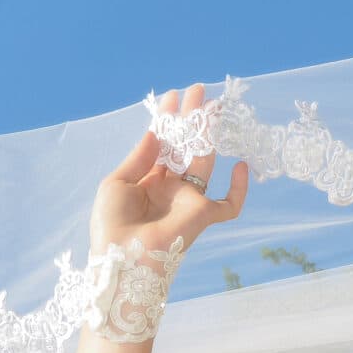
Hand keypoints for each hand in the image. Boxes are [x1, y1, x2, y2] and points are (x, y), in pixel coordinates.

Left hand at [90, 82, 246, 260]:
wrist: (122, 261)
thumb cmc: (111, 227)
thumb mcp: (115, 184)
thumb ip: (138, 158)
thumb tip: (154, 134)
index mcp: (146, 181)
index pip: (161, 144)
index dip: (167, 120)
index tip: (173, 96)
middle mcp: (169, 188)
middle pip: (184, 146)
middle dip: (190, 119)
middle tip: (198, 91)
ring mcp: (186, 200)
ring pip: (204, 161)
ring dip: (208, 133)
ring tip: (212, 105)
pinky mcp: (201, 216)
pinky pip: (228, 205)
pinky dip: (239, 190)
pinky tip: (240, 166)